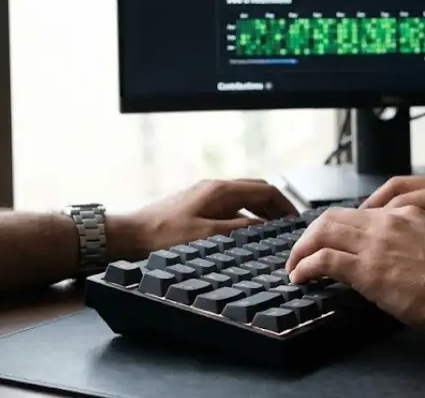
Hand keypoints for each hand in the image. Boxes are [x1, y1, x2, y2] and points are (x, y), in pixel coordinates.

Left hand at [111, 179, 296, 258]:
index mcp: (220, 191)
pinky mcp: (195, 204)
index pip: (266, 189)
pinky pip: (231, 203)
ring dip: (261, 209)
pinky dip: (246, 212)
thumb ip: (240, 228)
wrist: (128, 236)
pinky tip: (244, 229)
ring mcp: (204, 194)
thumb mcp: (207, 236)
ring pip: (244, 196)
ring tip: (271, 228)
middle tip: (288, 225)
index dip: (285, 204)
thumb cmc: (162, 237)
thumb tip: (265, 225)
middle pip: (256, 189)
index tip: (296, 220)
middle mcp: (214, 187)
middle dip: (276, 205)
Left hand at [286, 205, 424, 335]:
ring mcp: (376, 242)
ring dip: (302, 249)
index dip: (339, 228)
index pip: (361, 214)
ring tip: (295, 266)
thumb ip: (414, 245)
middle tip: (303, 253)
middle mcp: (388, 221)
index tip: (330, 242)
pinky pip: (323, 259)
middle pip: (335, 216)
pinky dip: (304, 266)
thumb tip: (398, 262)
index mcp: (408, 215)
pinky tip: (300, 277)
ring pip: (323, 231)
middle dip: (312, 234)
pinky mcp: (367, 267)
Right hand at [361, 176, 424, 263]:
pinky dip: (400, 210)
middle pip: (398, 188)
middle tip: (345, 225)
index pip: (401, 200)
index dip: (375, 217)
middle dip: (370, 206)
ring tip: (361, 226)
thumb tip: (413, 259)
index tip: (353, 232)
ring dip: (383, 207)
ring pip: (406, 191)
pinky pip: (419, 199)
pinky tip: (391, 228)